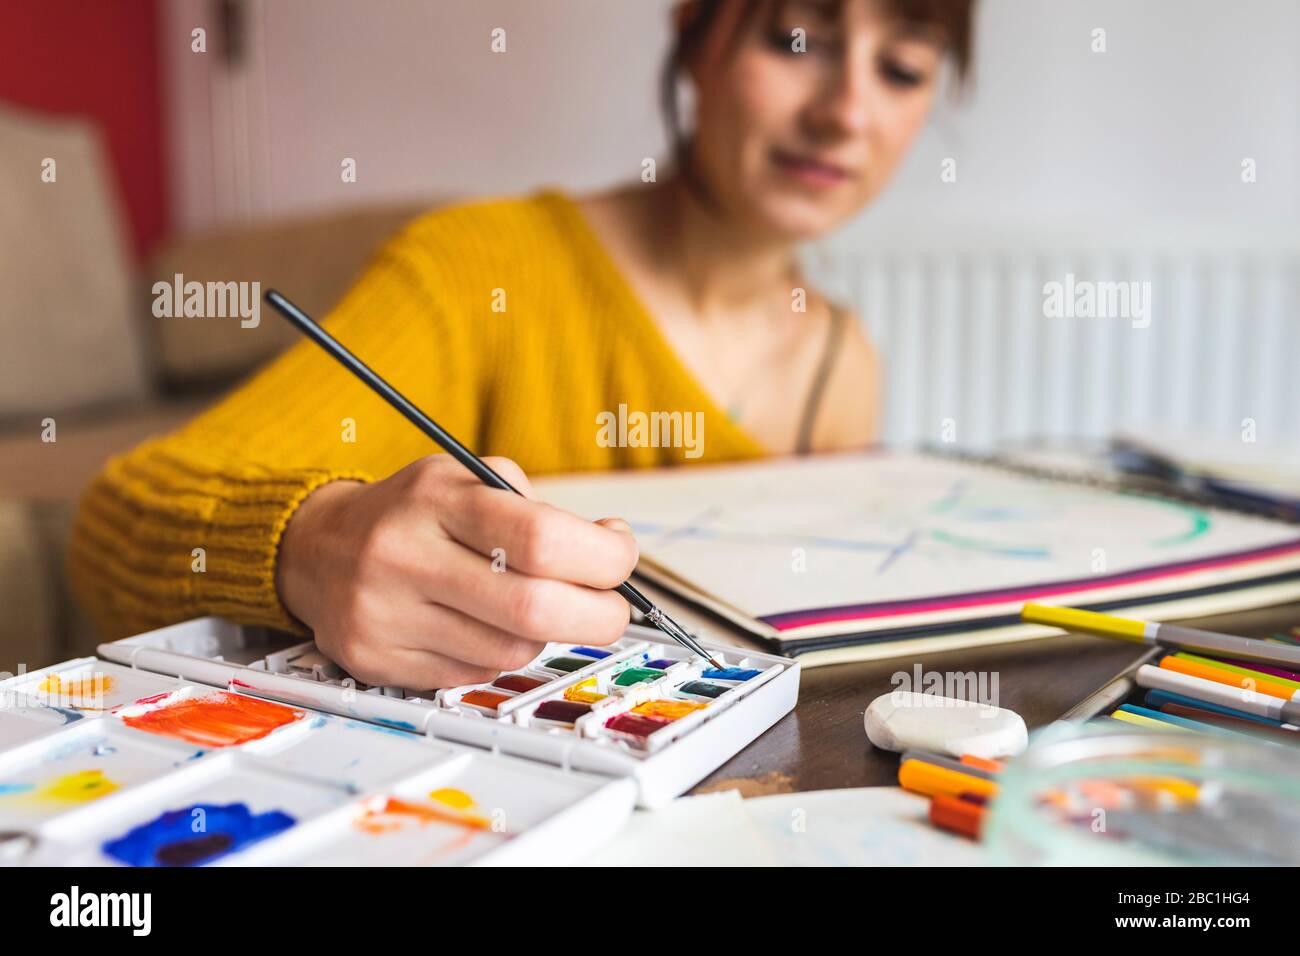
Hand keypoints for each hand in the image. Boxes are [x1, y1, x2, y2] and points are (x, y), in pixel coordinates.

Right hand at [276, 455, 637, 688]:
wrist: (319, 548)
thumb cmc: (415, 512)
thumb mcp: (468, 479)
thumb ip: (538, 511)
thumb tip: (612, 552)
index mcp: (436, 498)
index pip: (542, 538)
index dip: (603, 556)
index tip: (619, 554)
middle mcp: (404, 556)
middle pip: (534, 608)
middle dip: (598, 614)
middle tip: (612, 606)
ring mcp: (385, 615)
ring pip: (510, 652)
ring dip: (545, 635)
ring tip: (534, 606)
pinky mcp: (377, 662)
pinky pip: (473, 676)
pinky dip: (499, 654)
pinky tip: (485, 625)